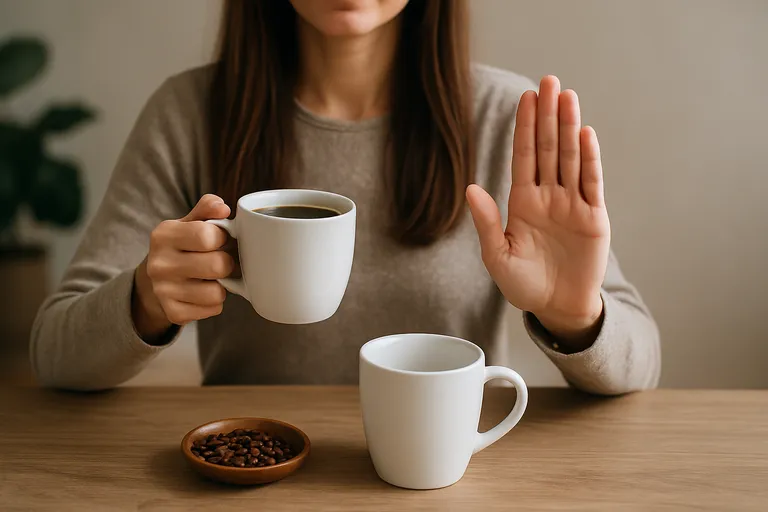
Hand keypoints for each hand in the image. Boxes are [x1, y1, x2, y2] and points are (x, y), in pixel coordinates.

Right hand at [132, 194, 234, 341]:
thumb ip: (207, 209)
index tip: (219, 239)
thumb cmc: (182, 246)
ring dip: (223, 286)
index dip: (223, 238)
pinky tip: (204, 292)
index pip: (207, 235)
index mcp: (164, 235)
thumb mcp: (189, 223)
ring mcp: (163, 291)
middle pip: (217, 265)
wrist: (156, 280)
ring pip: (217, 292)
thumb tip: (223, 208)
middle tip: (221, 261)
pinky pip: (213, 309)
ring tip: (213, 278)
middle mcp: (159, 264)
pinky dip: (215, 302)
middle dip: (227, 263)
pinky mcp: (173, 313)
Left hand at [467, 76, 609, 348]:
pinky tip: (585, 135)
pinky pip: (591, 183)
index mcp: (523, 201)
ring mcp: (572, 204)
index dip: (524, 127)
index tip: (526, 98)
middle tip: (549, 81)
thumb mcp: (497, 255)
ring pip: (570, 158)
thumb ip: (486, 222)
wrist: (556, 308)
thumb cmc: (524, 284)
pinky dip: (589, 159)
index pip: (523, 156)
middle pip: (547, 148)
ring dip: (569, 127)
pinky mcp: (593, 217)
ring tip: (568, 96)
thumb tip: (471, 188)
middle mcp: (548, 196)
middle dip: (548, 115)